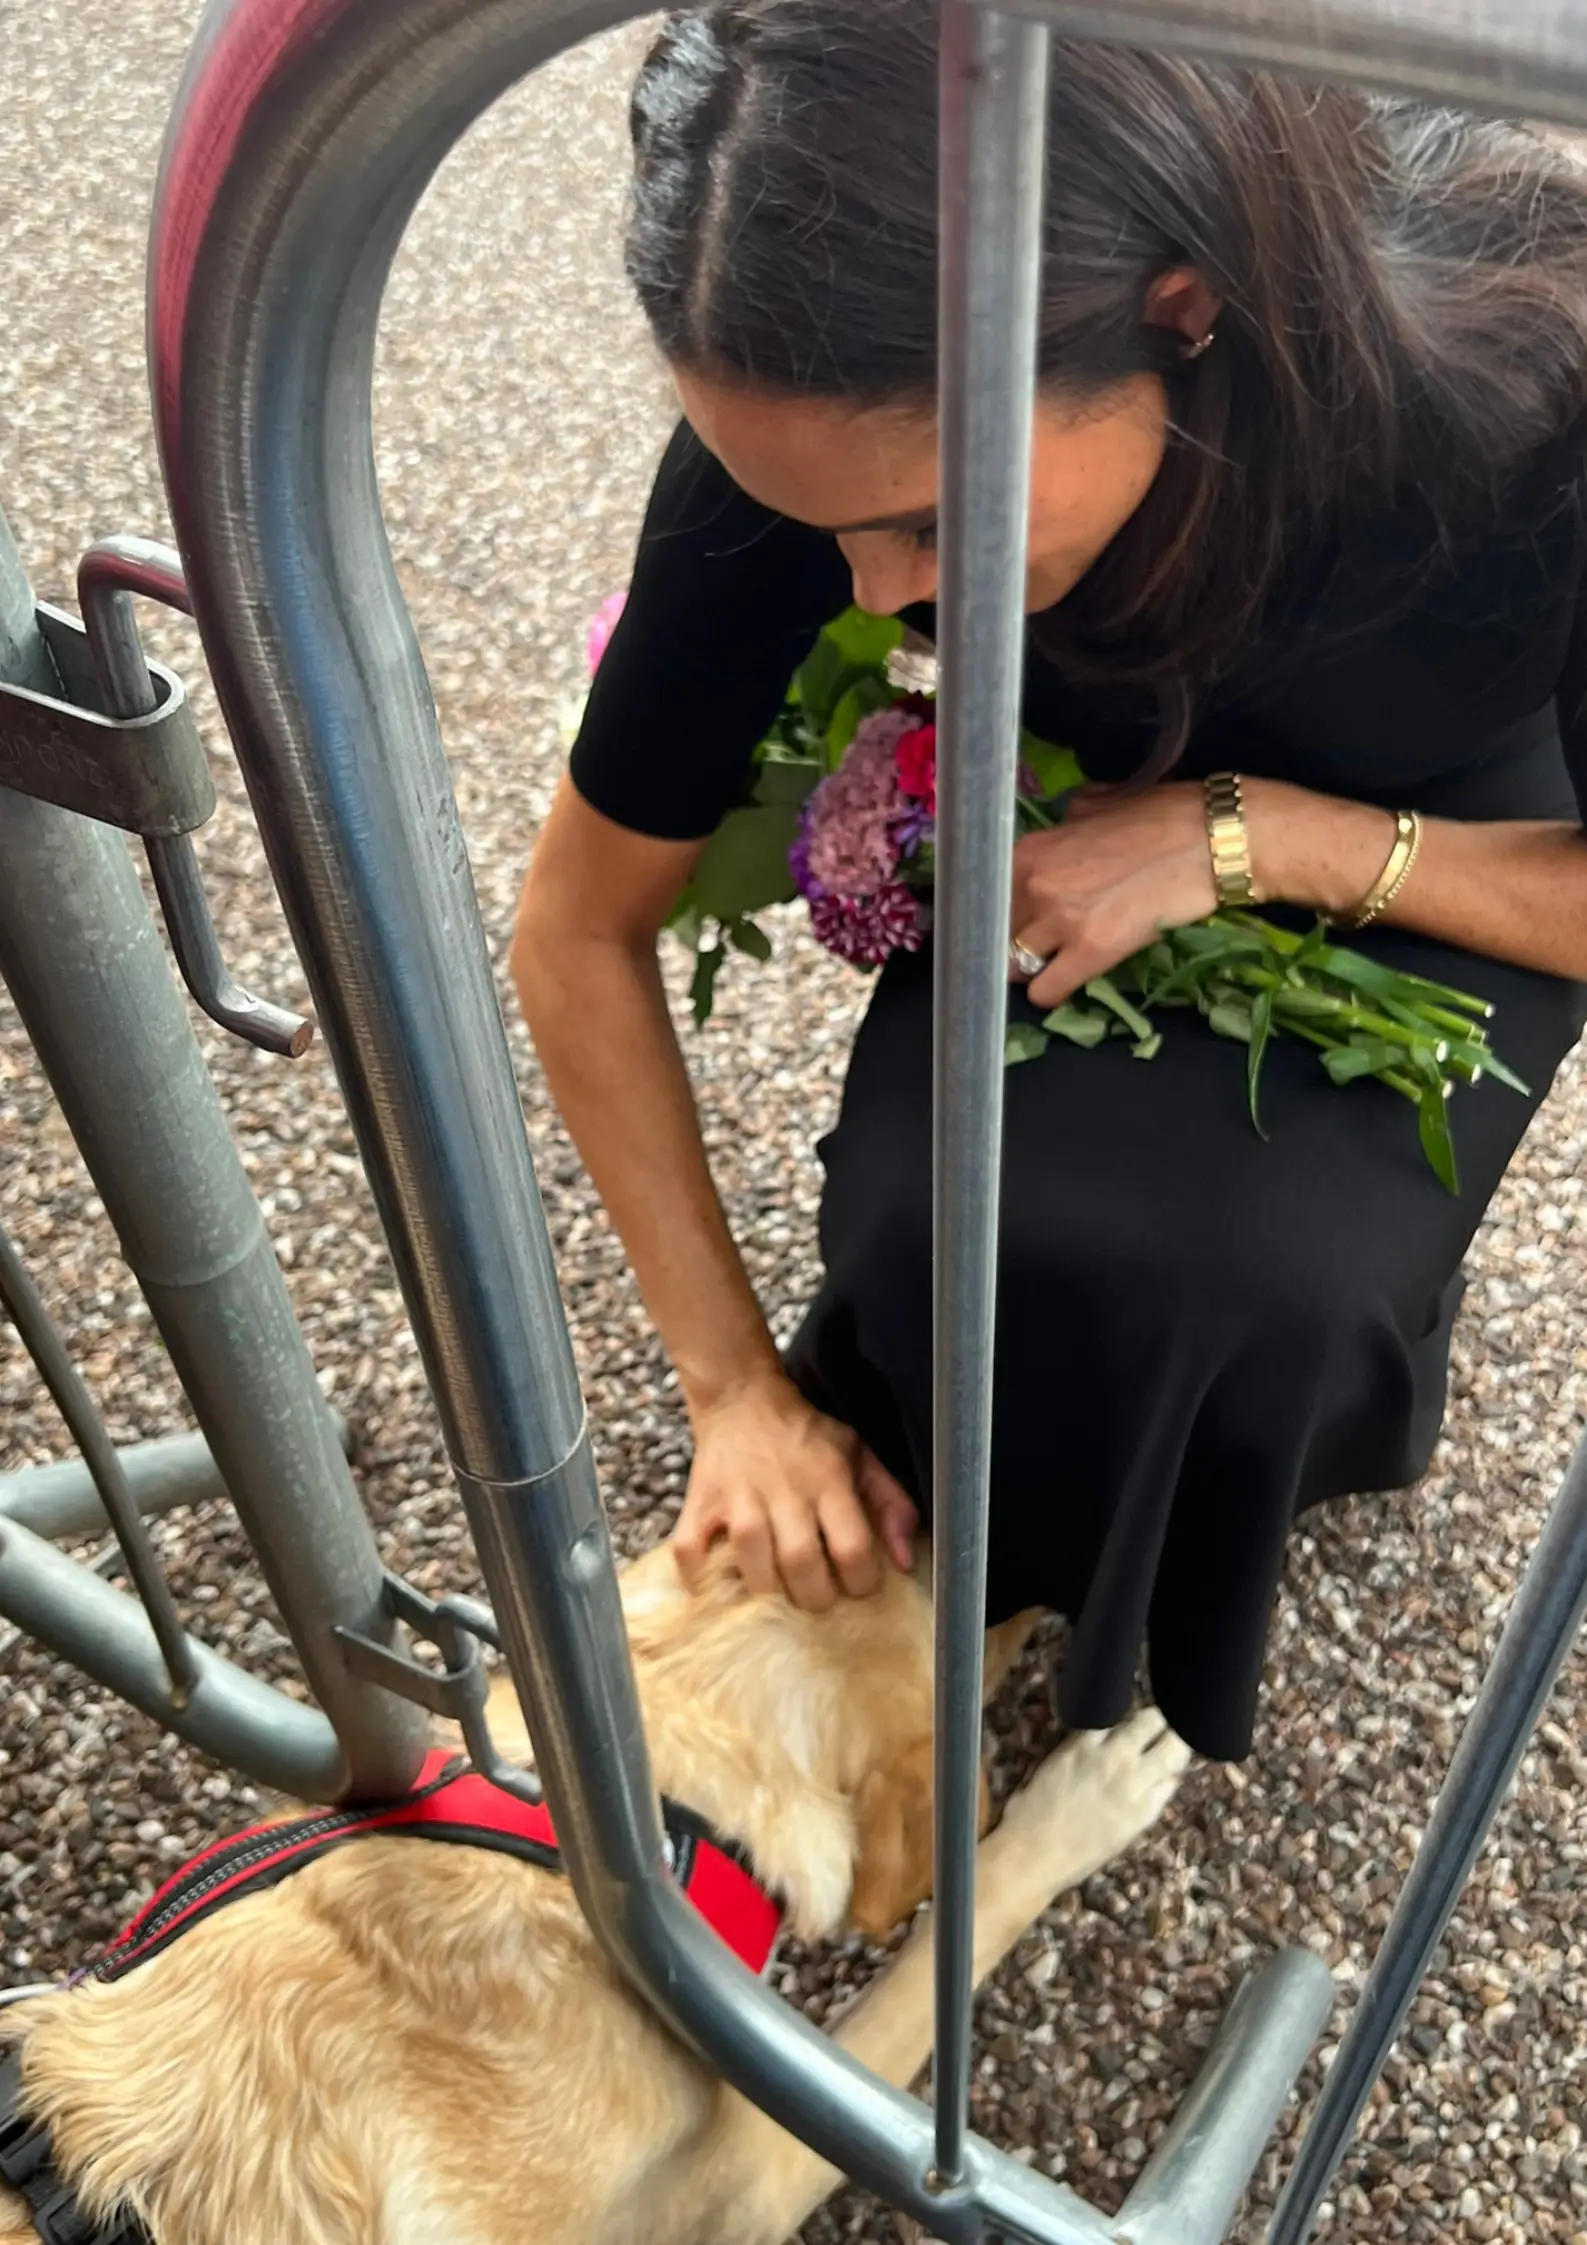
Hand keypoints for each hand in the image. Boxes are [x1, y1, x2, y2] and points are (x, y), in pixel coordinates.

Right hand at [676, 1376, 918, 1610]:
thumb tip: (906, 1561)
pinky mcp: (699, 1504)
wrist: (742, 1399)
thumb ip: (892, 1503)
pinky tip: (719, 1584)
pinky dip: (700, 1578)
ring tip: (777, 1591)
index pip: (853, 1548)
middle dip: (815, 1596)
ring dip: (767, 1591)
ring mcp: (738, 1499)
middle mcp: (784, 1491)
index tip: (858, 1586)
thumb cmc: (806, 1436)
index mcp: (829, 1480)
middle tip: (816, 1596)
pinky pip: (691, 1553)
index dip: (862, 1581)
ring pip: (753, 1566)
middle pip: (802, 1564)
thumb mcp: (859, 1455)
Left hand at [1009, 783, 1216, 1009]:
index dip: (1003, 911)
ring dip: (1032, 968)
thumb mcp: (1097, 804)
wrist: (1211, 839)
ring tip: (1054, 964)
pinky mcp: (1091, 952)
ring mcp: (1060, 920)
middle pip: (998, 932)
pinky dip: (1052, 992)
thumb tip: (1060, 833)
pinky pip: (1047, 991)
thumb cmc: (1161, 814)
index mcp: (1030, 849)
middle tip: (1039, 943)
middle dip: (1014, 939)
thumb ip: (1066, 826)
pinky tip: (1066, 984)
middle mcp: (1034, 883)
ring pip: (1016, 964)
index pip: (991, 896)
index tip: (1016, 918)